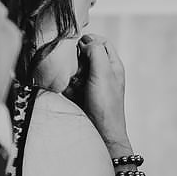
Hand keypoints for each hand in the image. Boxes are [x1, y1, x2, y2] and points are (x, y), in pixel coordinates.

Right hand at [64, 35, 129, 149]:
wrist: (101, 135)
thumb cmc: (106, 106)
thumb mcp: (104, 72)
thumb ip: (95, 51)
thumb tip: (84, 42)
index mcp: (112, 65)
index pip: (101, 42)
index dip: (89, 40)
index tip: (77, 45)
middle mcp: (102, 73)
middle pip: (85, 54)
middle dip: (76, 58)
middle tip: (74, 66)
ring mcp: (89, 84)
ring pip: (74, 69)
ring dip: (69, 73)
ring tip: (70, 81)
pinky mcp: (78, 95)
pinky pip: (67, 83)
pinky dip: (64, 85)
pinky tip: (65, 91)